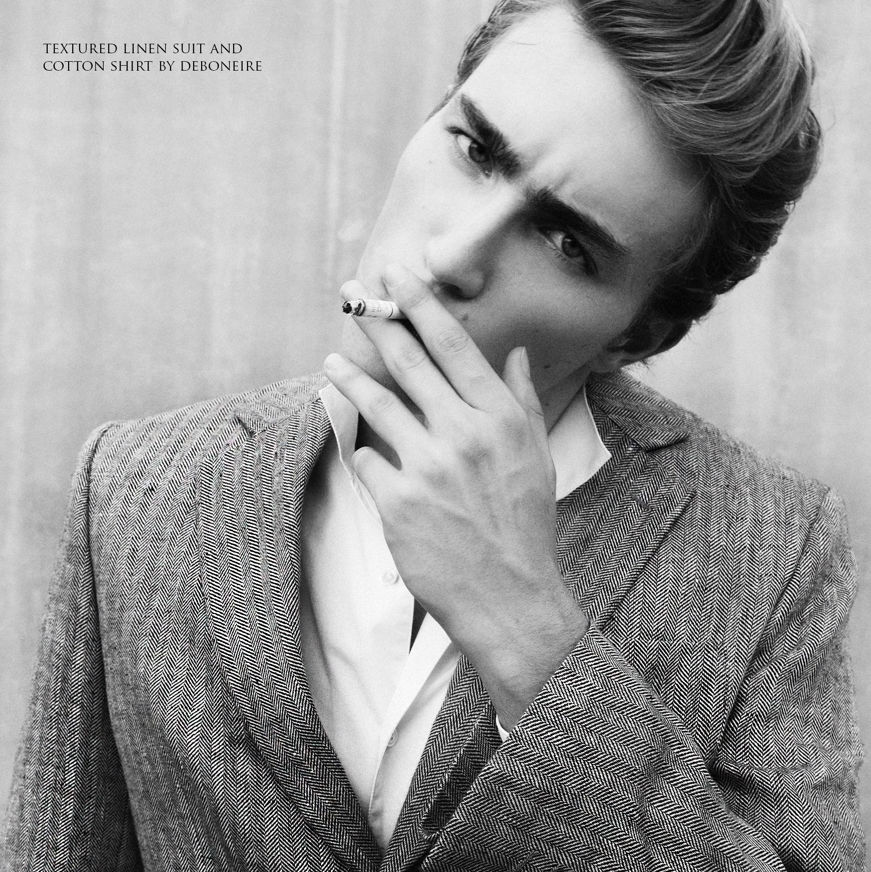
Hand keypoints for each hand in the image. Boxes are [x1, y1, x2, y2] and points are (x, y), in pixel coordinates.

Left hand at [323, 263, 588, 729]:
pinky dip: (365, 453)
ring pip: (376, 404)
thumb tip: (515, 355)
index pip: (454, 346)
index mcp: (501, 419)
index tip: (399, 274)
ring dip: (350, 377)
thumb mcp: (538, 459)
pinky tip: (364, 451)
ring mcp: (427, 467)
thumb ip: (523, 402)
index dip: (421, 304)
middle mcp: (463, 434)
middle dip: (377, 321)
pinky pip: (367, 460)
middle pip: (409, 362)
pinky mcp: (397, 502)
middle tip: (354, 294)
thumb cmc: (525, 529)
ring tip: (332, 361)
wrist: (509, 597)